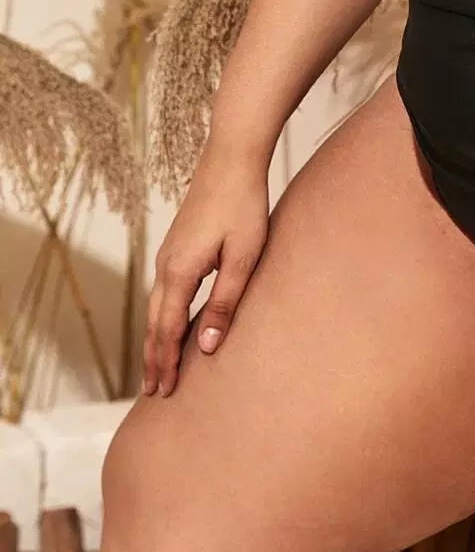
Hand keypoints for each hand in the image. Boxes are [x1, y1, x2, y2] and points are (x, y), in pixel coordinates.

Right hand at [141, 145, 271, 396]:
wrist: (232, 158)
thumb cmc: (244, 205)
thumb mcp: (243, 257)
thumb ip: (224, 302)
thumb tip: (206, 347)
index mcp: (179, 272)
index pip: (166, 330)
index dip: (165, 363)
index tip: (163, 393)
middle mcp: (166, 265)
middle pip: (154, 322)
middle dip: (154, 358)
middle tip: (152, 393)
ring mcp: (169, 252)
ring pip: (156, 306)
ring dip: (156, 338)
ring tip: (157, 365)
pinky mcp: (178, 243)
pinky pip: (164, 290)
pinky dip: (163, 315)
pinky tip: (173, 320)